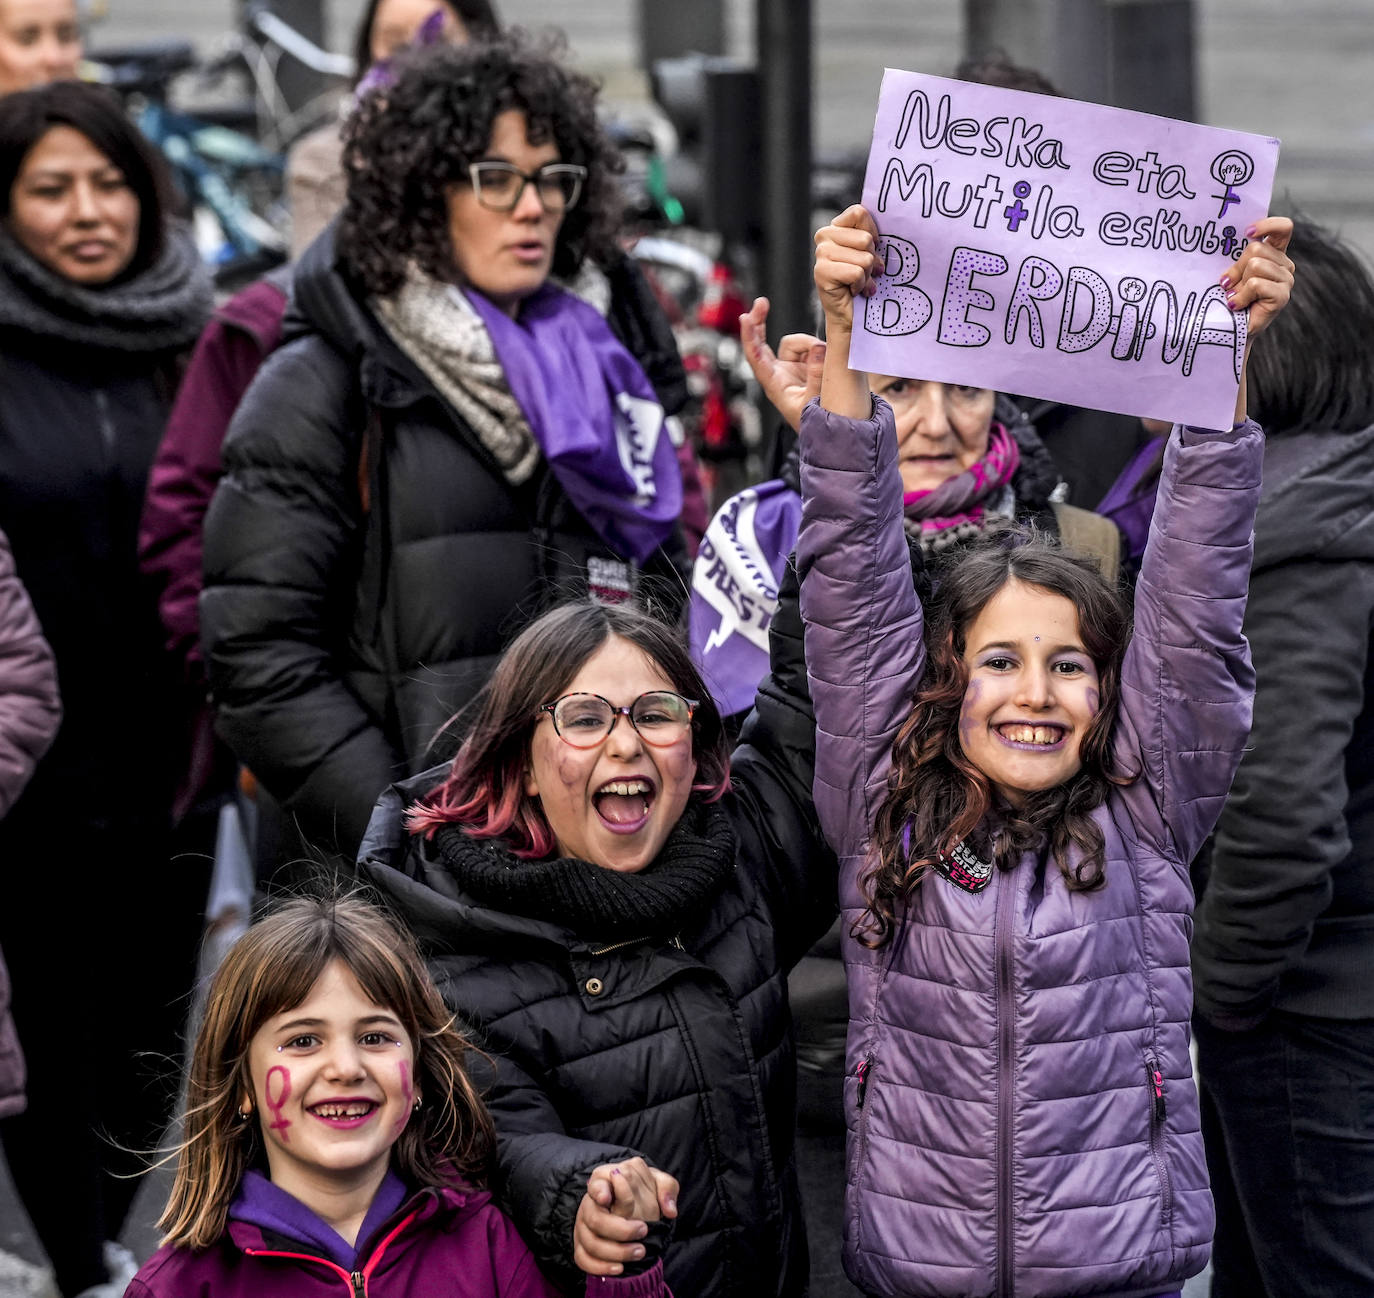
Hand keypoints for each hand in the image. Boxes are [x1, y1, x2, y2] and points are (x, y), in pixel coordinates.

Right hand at [573, 1158, 678, 1276]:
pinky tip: (620, 1268)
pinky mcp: (581, 1245)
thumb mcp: (658, 1183)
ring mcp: (583, 1225)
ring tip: (640, 1252)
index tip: (607, 1199)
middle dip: (620, 1229)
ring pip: (590, 1242)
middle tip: (644, 1230)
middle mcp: (589, 1203)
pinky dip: (600, 1267)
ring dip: (616, 1251)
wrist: (636, 1212)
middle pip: (595, 1218)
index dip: (599, 1191)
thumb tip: (670, 1210)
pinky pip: (582, 1259)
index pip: (596, 1184)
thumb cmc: (645, 1193)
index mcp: (604, 1181)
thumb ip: (666, 1187)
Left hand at [739, 296, 825, 431]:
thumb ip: (815, 375)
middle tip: (761, 302)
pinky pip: (811, 346)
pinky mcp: (806, 363)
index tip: (745, 318)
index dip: (749, 338)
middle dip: (760, 321)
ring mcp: (791, 367)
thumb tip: (816, 348)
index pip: (756, 357)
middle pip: (762, 342)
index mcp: (774, 384)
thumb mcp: (814, 401)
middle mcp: (778, 373)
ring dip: (808, 346)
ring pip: (796, 342)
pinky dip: (817, 349)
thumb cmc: (814, 422)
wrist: (829, 429)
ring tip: (822, 362)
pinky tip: (825, 359)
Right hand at [813, 204, 883, 334]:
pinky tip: (853, 291)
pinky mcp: (821, 272)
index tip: (872, 250)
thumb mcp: (871, 252)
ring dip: (866, 275)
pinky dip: (860, 285)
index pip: (859, 213)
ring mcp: (820, 254)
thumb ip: (871, 234)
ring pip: (863, 258)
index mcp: (836, 227)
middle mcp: (824, 236)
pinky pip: (856, 273)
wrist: (852, 316)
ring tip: (859, 283)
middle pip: (865, 238)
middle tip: (865, 272)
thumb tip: (886, 222)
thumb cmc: (864, 281)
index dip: (873, 234)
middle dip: (871, 260)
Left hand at [1222, 215, 1293, 337]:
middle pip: (1257, 249)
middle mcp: (1284, 265)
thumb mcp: (1232, 274)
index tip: (1247, 232)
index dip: (1267, 225)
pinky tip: (1238, 305)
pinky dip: (1241, 296)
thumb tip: (1226, 250)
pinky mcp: (1282, 296)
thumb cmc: (1228, 299)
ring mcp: (1286, 280)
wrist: (1230, 330)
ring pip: (1255, 266)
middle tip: (1229, 285)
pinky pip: (1256, 284)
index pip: (1283, 228)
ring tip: (1236, 297)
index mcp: (1275, 254)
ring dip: (1238, 284)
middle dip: (1236, 268)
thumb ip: (1236, 260)